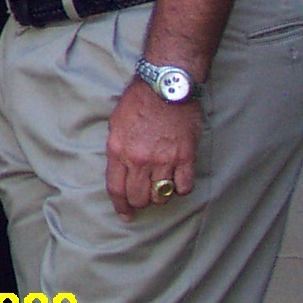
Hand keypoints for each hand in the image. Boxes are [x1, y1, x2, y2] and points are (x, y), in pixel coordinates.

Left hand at [106, 78, 200, 220]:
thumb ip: (117, 149)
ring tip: (160, 188)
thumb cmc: (138, 102)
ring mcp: (164, 160)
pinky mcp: (185, 157)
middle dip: (140, 203)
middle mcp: (140, 159)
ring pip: (162, 195)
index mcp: (119, 150)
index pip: (116, 189)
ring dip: (160, 196)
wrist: (166, 87)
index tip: (125, 215)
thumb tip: (121, 170)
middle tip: (143, 199)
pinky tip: (178, 183)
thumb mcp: (116, 124)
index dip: (120, 206)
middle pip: (139, 197)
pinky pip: (184, 187)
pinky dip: (181, 189)